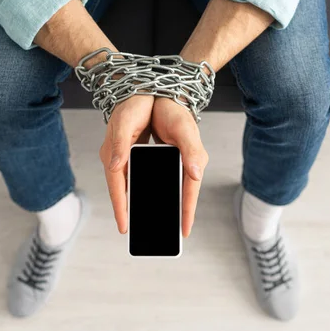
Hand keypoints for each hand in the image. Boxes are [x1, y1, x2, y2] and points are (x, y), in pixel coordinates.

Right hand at [100, 95, 153, 233]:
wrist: (135, 86)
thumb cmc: (133, 103)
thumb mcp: (126, 123)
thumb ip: (121, 146)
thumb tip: (115, 167)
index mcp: (113, 154)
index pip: (116, 187)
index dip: (120, 208)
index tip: (124, 228)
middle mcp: (115, 158)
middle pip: (120, 190)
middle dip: (127, 211)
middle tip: (135, 232)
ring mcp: (122, 156)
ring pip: (127, 185)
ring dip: (133, 201)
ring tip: (145, 219)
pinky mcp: (130, 153)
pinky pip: (134, 175)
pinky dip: (139, 187)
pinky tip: (151, 195)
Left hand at [151, 98, 208, 236]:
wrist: (159, 95)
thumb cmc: (174, 111)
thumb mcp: (184, 129)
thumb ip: (190, 152)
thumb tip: (195, 175)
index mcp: (191, 160)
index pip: (190, 190)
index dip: (187, 211)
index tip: (184, 232)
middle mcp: (181, 164)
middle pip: (177, 194)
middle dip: (175, 215)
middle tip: (168, 235)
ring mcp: (169, 162)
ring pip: (162, 189)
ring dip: (157, 204)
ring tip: (147, 223)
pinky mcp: (156, 159)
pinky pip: (150, 179)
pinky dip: (143, 191)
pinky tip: (134, 201)